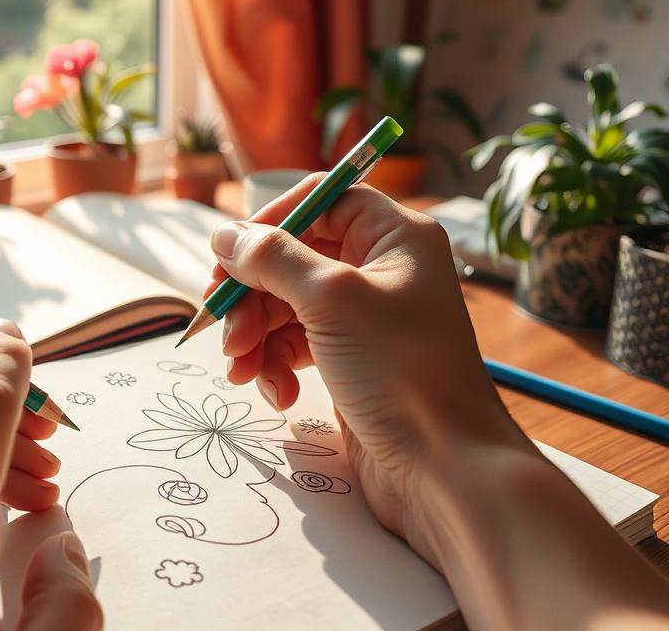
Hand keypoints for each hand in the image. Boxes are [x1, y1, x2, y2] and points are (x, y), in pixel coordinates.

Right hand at [211, 181, 668, 629]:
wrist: (444, 468)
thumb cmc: (402, 372)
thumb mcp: (331, 300)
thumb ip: (272, 259)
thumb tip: (224, 236)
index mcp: (395, 237)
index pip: (322, 201)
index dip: (272, 222)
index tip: (232, 255)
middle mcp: (382, 269)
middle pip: (292, 256)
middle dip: (252, 295)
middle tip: (227, 332)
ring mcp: (366, 317)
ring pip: (286, 304)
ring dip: (256, 336)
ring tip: (243, 371)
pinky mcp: (351, 359)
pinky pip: (296, 345)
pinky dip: (276, 364)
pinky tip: (275, 393)